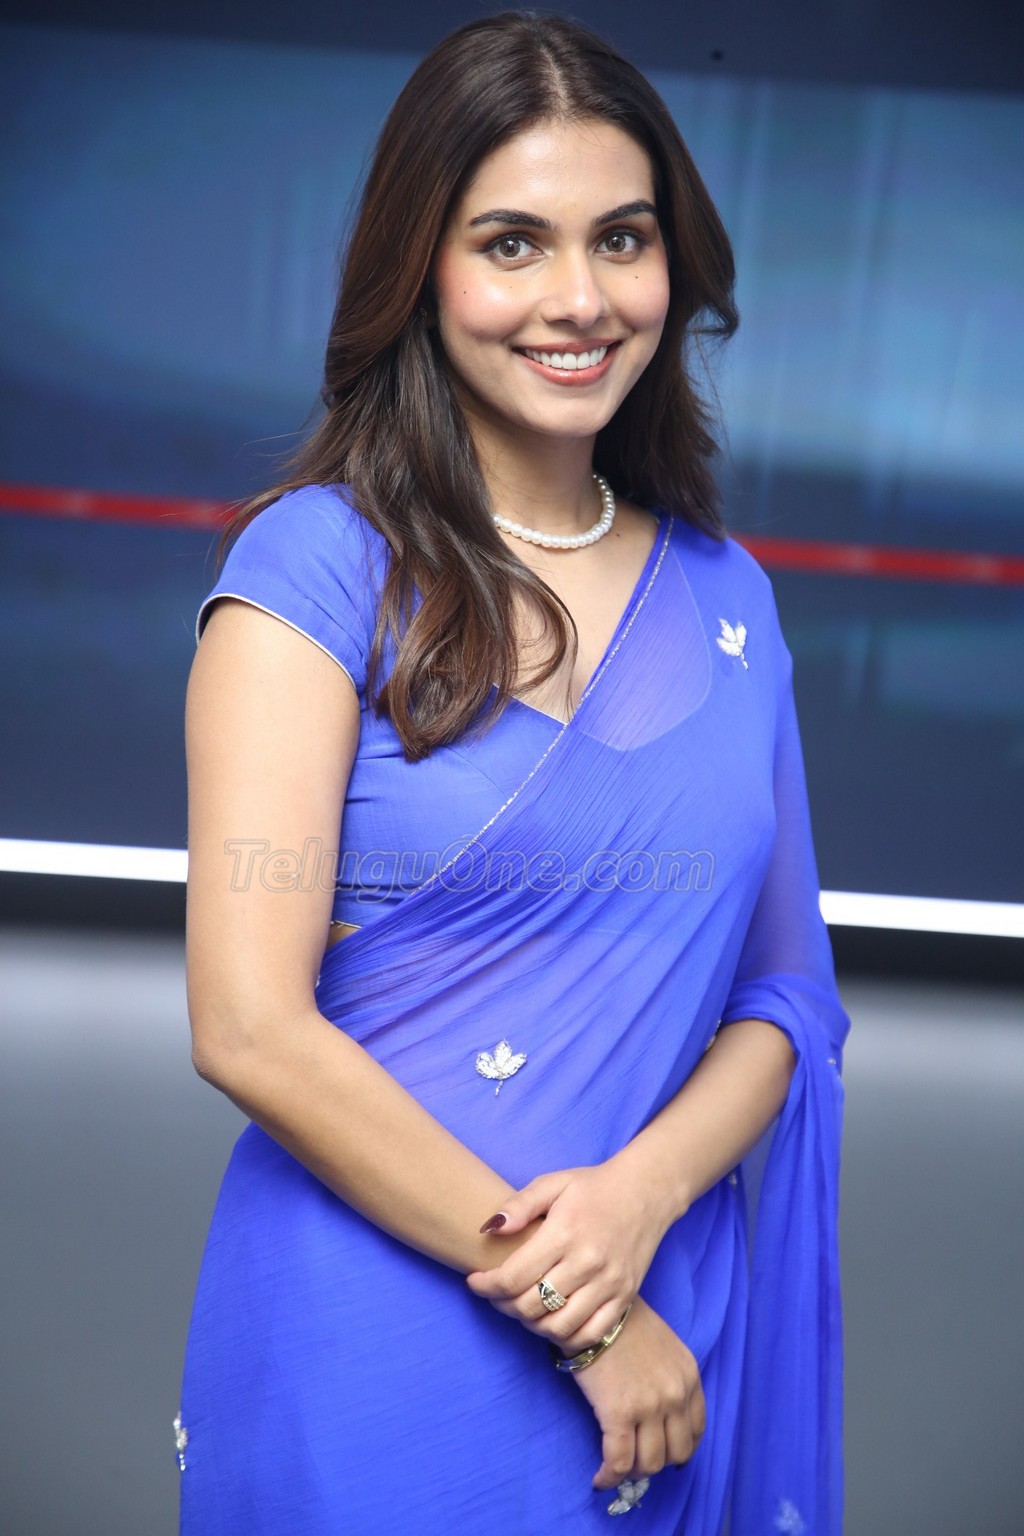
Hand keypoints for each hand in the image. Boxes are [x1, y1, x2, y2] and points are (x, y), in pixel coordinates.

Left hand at [466, 1161, 674, 1351]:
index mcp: (565, 1232)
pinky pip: (589, 1334)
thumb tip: (489, 1229)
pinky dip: (565, 1336)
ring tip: (522, 1307)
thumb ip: (520, 1205)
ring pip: (558, 1326)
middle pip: (531, 1306)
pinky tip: (552, 1320)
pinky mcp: (625, 1297)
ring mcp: (609, 1284)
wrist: (646, 1192)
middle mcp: (588, 1262)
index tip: (474, 1281)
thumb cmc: (593, 1187)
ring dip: (531, 1324)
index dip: (486, 1286)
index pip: (513, 1276)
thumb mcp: (553, 1183)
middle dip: (503, 1305)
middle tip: (496, 1294)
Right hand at [570, 1296, 705, 1488]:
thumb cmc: (624, 1322)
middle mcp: (675, 1395)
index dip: (681, 1449)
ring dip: (632, 1471)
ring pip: (649, 1463)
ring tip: (617, 1467)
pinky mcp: (619, 1414)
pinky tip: (599, 1479)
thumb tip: (660, 1413)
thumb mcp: (665, 1345)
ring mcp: (649, 1407)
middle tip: (637, 1459)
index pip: (696, 1429)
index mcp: (689, 1376)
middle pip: (676, 1453)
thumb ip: (671, 1377)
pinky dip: (609, 1477)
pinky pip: (618, 1462)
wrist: (595, 1310)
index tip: (666, 1453)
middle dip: (657, 1462)